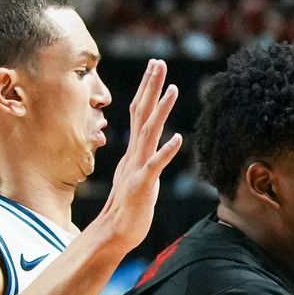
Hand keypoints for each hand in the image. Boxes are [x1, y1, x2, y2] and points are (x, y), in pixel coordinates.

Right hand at [99, 59, 181, 249]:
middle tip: (159, 62)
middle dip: (151, 87)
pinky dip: (166, 152)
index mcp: (135, 151)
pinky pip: (155, 165)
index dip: (147, 89)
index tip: (155, 67)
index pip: (140, 112)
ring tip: (174, 89)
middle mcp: (135, 154)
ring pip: (149, 133)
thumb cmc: (129, 206)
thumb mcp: (137, 175)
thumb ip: (144, 158)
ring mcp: (137, 168)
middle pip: (142, 113)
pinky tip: (178, 139)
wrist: (115, 232)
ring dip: (161, 110)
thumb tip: (153, 144)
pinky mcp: (142, 185)